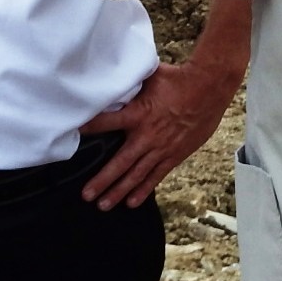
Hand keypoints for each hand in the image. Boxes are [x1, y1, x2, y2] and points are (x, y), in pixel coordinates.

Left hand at [78, 62, 233, 209]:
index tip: (72, 135)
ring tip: (104, 205)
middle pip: (120, 162)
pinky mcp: (174, 155)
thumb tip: (113, 75)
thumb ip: (131, 82)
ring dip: (119, 191)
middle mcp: (147, 135)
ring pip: (136, 175)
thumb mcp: (150, 76)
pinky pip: (156, 176)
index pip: (107, 122)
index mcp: (138, 113)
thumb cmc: (179, 79)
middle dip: (102, 180)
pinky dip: (143, 190)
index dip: (90, 128)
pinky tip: (132, 202)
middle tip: (86, 195)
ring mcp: (161, 148)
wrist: (209, 89)